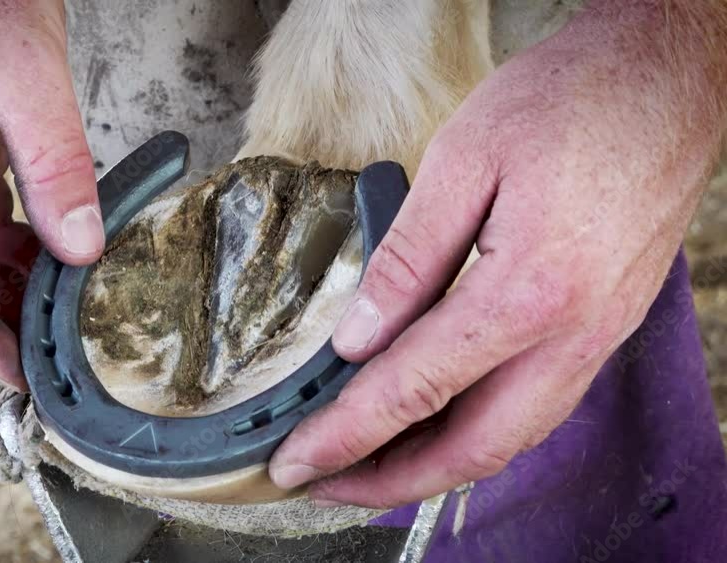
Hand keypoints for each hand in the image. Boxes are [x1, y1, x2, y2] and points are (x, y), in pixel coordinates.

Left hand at [268, 2, 726, 506]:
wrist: (673, 78)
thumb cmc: (574, 100)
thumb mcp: (465, 160)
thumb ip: (407, 259)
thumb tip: (357, 338)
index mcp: (527, 294)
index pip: (413, 390)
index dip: (344, 436)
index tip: (293, 462)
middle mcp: (570, 336)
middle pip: (470, 450)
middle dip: (387, 482)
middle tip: (323, 482)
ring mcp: (597, 338)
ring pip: (509, 440)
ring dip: (434, 465)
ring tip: (370, 462)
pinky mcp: (604, 326)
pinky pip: (536, 408)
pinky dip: (477, 432)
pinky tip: (439, 419)